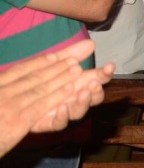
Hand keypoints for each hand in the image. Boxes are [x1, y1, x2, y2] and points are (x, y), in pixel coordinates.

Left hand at [1, 39, 112, 154]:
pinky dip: (63, 116)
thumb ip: (71, 54)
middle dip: (96, 91)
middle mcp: (72, 98)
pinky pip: (58, 123)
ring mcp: (60, 111)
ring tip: (83, 93)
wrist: (10, 99)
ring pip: (78, 112)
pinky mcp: (46, 122)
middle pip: (92, 98)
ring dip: (83, 103)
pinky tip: (62, 107)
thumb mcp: (53, 64)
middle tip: (94, 83)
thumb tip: (91, 43)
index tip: (109, 66)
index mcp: (78, 83)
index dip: (105, 74)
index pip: (97, 79)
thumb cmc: (35, 80)